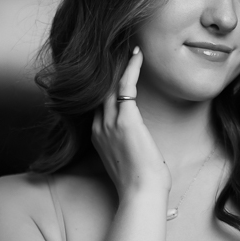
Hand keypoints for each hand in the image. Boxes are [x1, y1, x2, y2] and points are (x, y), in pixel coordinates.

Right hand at [91, 47, 170, 199]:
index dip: (106, 87)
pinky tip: (137, 54)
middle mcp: (99, 128)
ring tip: (128, 46)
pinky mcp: (125, 120)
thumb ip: (129, 147)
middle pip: (100, 91)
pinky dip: (131, 68)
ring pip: (109, 85)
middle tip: (119, 49)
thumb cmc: (141, 183)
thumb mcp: (129, 161)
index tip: (115, 70)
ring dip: (119, 64)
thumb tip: (141, 144)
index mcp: (98, 138)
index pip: (99, 104)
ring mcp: (109, 123)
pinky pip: (125, 86)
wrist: (141, 193)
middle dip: (108, 71)